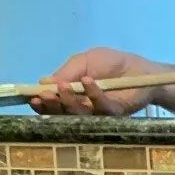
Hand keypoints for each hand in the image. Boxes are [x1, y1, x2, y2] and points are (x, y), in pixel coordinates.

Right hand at [30, 48, 174, 116]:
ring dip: (69, 100)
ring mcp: (98, 113)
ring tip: (64, 86)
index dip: (41, 103)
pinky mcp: (115, 114)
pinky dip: (92, 94)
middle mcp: (83, 108)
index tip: (33, 97)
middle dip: (52, 104)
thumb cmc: (111, 65)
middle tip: (46, 95)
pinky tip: (87, 81)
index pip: (52, 104)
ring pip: (79, 114)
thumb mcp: (84, 60)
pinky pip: (101, 108)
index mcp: (71, 95)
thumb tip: (44, 82)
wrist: (141, 70)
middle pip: (62, 113)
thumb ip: (67, 71)